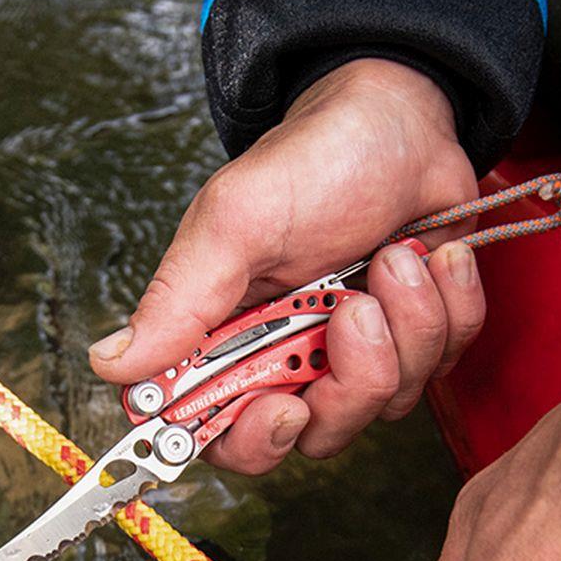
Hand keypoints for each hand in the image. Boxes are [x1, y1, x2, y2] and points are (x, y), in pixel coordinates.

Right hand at [88, 59, 484, 472]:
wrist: (399, 119)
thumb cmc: (312, 160)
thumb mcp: (236, 222)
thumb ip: (178, 300)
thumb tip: (110, 363)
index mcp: (234, 344)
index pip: (229, 437)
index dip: (256, 442)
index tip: (284, 408)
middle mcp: (294, 362)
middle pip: (318, 434)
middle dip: (352, 379)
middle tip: (354, 310)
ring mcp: (359, 356)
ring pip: (390, 401)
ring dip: (407, 324)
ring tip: (395, 256)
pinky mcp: (418, 340)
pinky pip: (444, 361)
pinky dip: (450, 305)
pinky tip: (434, 256)